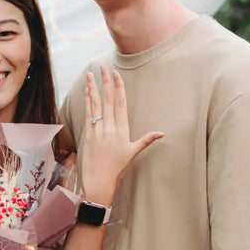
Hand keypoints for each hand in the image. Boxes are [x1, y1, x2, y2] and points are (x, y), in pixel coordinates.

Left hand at [79, 66, 163, 204]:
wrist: (99, 181)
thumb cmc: (117, 168)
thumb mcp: (133, 153)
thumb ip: (146, 140)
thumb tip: (162, 134)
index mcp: (122, 130)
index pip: (120, 103)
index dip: (118, 87)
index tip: (116, 74)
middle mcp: (110, 127)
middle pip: (107, 100)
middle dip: (105, 82)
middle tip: (103, 67)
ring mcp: (97, 130)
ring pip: (95, 104)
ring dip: (92, 88)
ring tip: (90, 74)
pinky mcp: (87, 134)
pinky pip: (88, 113)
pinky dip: (87, 101)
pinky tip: (87, 91)